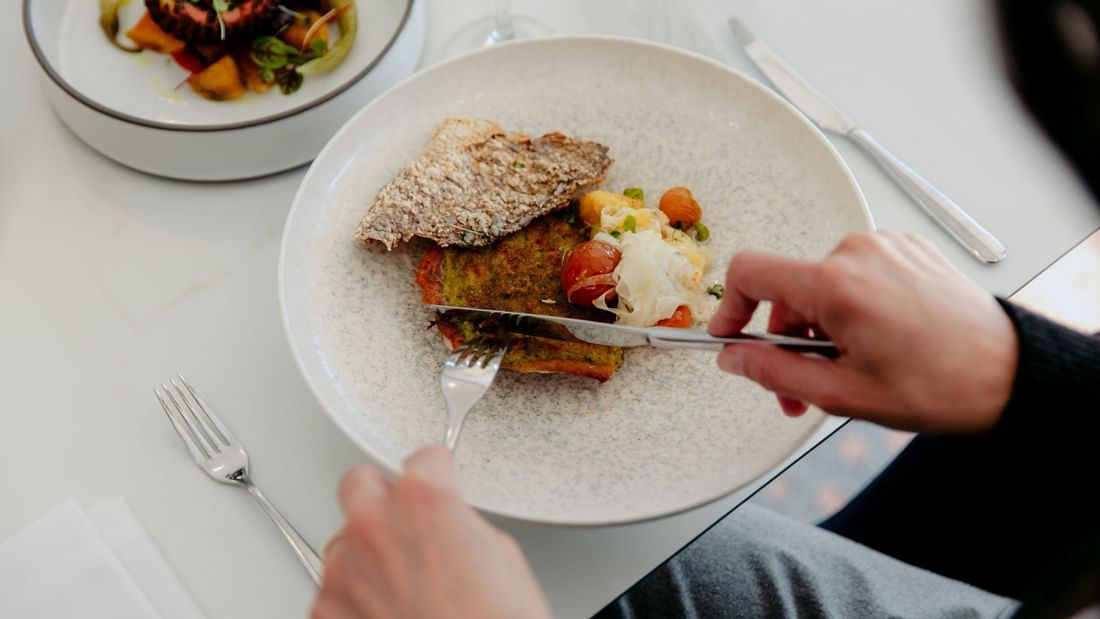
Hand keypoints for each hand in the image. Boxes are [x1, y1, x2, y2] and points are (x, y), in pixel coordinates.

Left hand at [312, 446, 550, 618]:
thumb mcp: (502, 556)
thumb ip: (461, 524)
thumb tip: (451, 526)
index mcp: (423, 500)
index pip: (422, 458)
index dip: (437, 471)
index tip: (438, 477)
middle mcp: (374, 525)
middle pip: (359, 482)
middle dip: (380, 494)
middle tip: (403, 519)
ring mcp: (344, 569)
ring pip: (343, 540)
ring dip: (366, 553)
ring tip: (403, 584)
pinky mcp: (325, 610)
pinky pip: (333, 589)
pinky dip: (355, 598)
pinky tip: (388, 613)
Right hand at [708, 232, 1017, 432]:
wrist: (1010, 373)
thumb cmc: (941, 384)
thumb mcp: (842, 393)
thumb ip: (774, 373)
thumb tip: (734, 358)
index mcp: (836, 285)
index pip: (750, 271)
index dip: (730, 307)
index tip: (730, 336)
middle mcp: (857, 253)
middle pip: (789, 290)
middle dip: (789, 340)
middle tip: (805, 386)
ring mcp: (885, 247)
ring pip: (822, 286)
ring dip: (822, 328)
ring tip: (851, 367)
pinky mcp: (906, 250)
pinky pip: (855, 276)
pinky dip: (852, 308)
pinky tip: (877, 342)